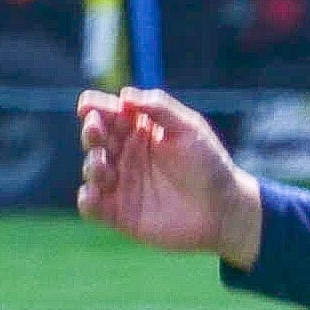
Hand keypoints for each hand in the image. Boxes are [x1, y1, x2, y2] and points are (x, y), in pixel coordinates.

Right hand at [75, 87, 262, 263]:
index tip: (88, 106)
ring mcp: (121, 184)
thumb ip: (160, 108)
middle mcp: (127, 155)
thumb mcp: (190, 129)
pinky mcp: (119, 213)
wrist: (222, 211)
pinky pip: (91, 206)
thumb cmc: (210, 165)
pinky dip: (87, 200)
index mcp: (141, 131)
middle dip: (91, 131)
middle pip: (95, 138)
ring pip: (92, 169)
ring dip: (92, 164)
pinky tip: (92, 194)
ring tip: (104, 163)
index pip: (110, 114)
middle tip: (95, 129)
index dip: (95, 107)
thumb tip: (125, 95)